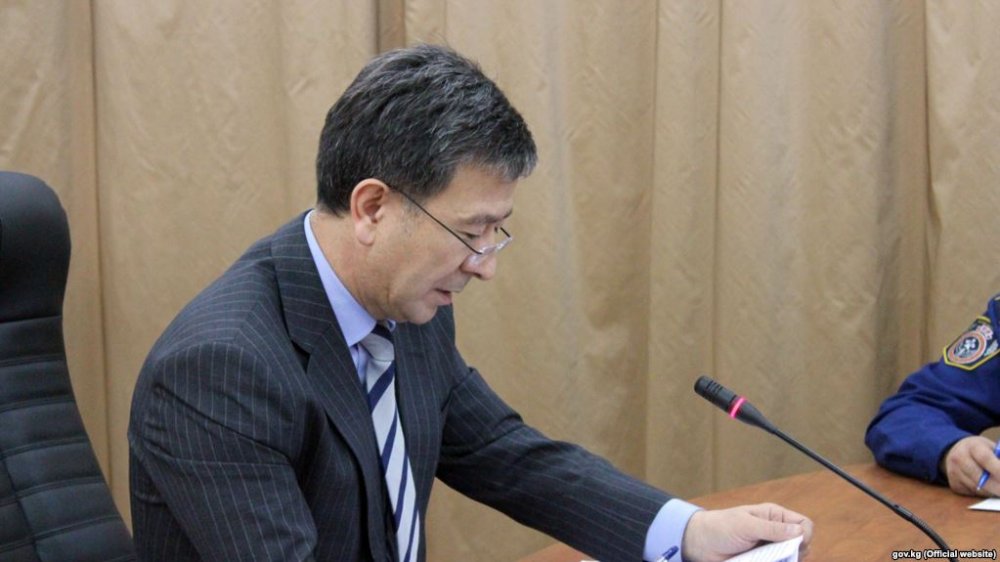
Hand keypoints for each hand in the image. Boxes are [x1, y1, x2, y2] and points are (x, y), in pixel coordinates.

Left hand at [681, 503, 812, 561]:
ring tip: (767, 560)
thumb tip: (799, 531)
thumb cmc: (721, 527)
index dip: (804, 536)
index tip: (795, 545)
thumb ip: (772, 529)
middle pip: (803, 546)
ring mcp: (770, 549)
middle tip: (779, 555)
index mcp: (774, 516)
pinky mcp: (763, 561)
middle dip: (796, 553)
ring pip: (791, 559)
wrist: (700, 543)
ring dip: (785, 561)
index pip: (805, 525)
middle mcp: (776, 532)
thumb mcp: (746, 525)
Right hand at [942, 436, 999, 496]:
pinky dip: (985, 493)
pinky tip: (990, 489)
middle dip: (998, 487)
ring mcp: (954, 472)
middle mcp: (959, 459)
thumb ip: (999, 458)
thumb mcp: (990, 447)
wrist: (954, 451)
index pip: (985, 459)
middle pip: (981, 478)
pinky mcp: (954, 484)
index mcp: (971, 446)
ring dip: (993, 492)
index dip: (999, 470)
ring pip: (978, 488)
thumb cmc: (979, 450)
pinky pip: (973, 493)